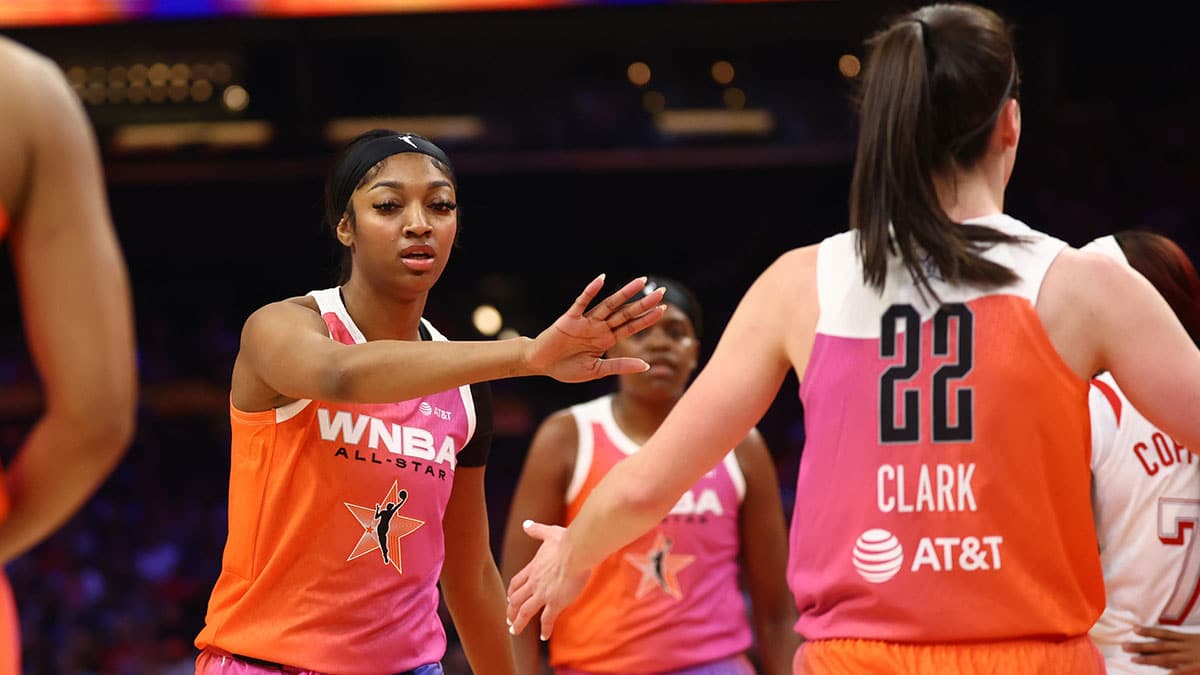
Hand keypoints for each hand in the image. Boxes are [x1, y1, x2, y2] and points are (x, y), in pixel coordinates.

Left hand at [506, 520, 590, 640]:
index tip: (509, 598)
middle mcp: (534, 582)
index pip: (517, 582)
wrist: (576, 552)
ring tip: (514, 631)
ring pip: (525, 612)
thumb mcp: (549, 533)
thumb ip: (537, 530)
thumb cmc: (566, 541)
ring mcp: (543, 594)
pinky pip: (547, 619)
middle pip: (516, 599)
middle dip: (511, 610)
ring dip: (519, 623)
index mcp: (533, 568)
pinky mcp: (555, 602)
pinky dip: (545, 629)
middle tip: (508, 620)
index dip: (512, 592)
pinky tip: (544, 637)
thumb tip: (526, 523)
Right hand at [525, 275, 665, 381]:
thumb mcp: (596, 371)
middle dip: (643, 303)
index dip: (647, 319)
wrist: (540, 365)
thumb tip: (646, 365)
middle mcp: (599, 327)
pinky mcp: (570, 318)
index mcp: (606, 340)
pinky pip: (582, 302)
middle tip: (662, 291)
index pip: (631, 327)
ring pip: (609, 304)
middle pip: (625, 313)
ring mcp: (586, 321)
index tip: (664, 309)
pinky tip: (602, 279)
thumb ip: (620, 366)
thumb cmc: (566, 368)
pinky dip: (591, 291)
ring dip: (624, 293)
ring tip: (641, 281)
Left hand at [1123, 625, 1199, 673]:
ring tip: (1134, 660)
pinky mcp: (1198, 666)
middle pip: (1161, 645)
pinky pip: (1184, 670)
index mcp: (1187, 639)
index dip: (1150, 631)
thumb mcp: (1197, 640)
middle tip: (1124, 646)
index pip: (1165, 634)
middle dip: (1142, 646)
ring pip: (1167, 657)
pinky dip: (1174, 672)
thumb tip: (1165, 645)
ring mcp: (1191, 657)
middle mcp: (1186, 647)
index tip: (1134, 628)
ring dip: (1149, 659)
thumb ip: (1183, 642)